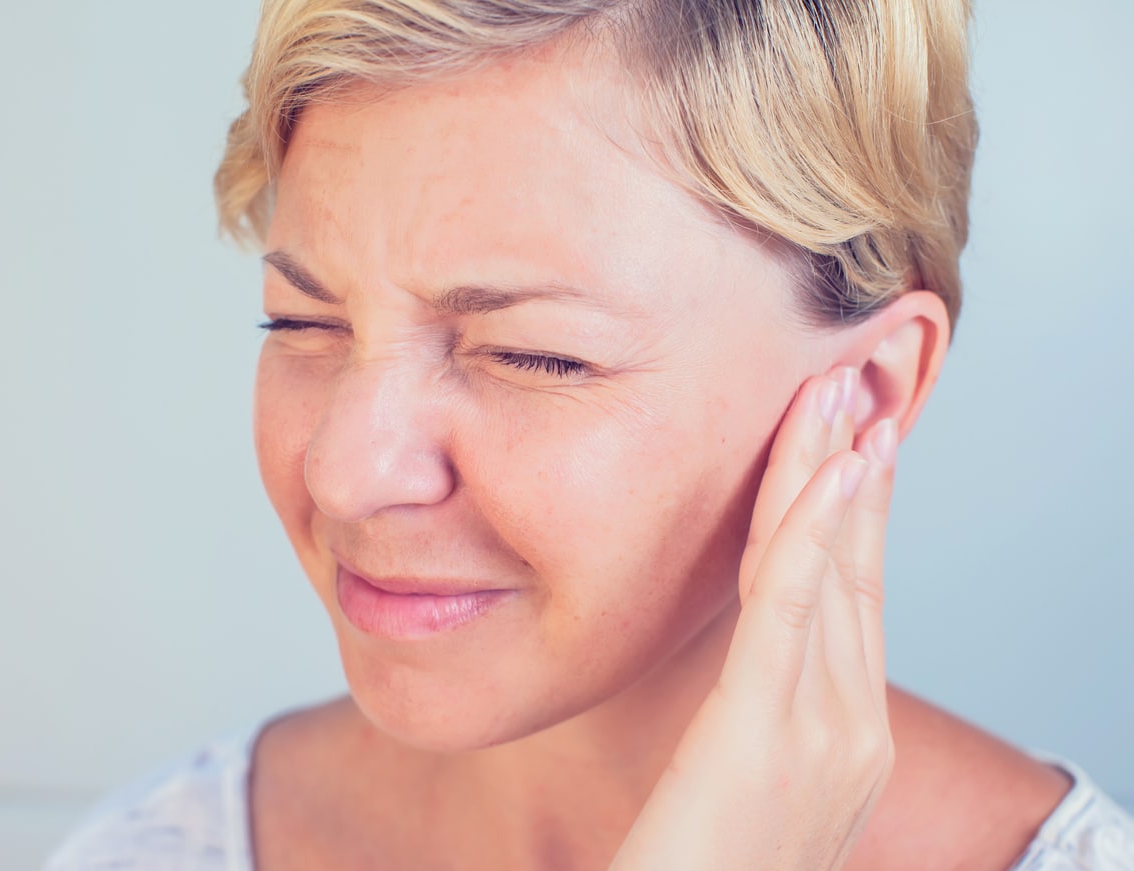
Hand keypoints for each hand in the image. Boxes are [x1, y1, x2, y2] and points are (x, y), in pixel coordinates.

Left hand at [610, 368, 896, 870]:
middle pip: (852, 570)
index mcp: (848, 739)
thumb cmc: (695, 868)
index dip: (855, 511)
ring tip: (837, 392)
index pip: (854, 599)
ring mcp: (827, 736)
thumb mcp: (742, 784)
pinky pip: (796, 611)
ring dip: (833, 472)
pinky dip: (813, 532)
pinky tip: (829, 469)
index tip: (853, 439)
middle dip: (852, 469)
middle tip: (852, 383)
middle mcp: (854, 731)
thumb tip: (749, 655)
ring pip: (831, 572)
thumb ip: (762, 714)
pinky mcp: (770, 733)